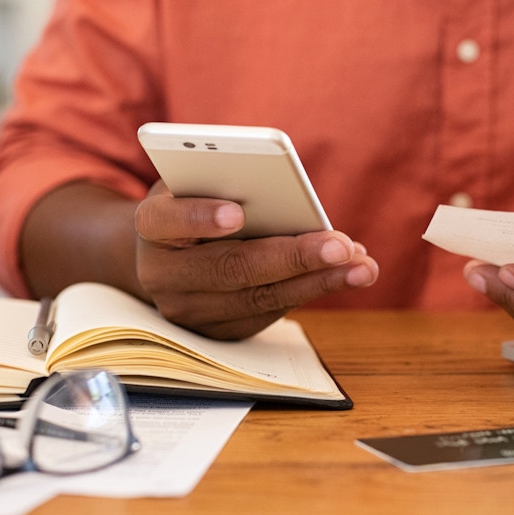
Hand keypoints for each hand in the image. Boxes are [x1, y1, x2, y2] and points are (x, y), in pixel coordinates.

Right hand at [134, 182, 378, 338]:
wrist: (168, 256)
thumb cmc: (195, 204)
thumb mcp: (200, 182)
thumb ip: (227, 183)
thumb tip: (292, 200)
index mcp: (152, 226)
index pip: (166, 221)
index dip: (199, 217)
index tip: (236, 213)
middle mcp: (163, 275)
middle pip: (230, 269)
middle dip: (292, 258)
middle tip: (340, 246)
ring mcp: (189, 311)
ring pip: (258, 298)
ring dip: (317, 282)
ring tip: (361, 265)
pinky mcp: (218, 332)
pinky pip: (269, 313)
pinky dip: (312, 292)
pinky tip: (347, 275)